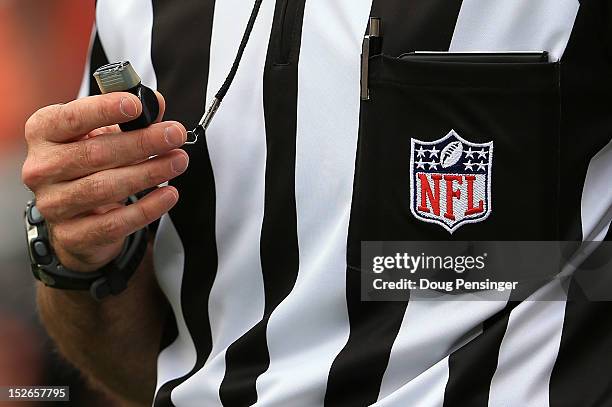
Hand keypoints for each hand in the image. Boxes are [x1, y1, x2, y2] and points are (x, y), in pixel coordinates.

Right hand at [22, 92, 188, 271]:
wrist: (77, 218)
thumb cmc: (89, 166)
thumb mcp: (104, 134)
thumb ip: (130, 117)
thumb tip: (155, 102)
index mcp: (44, 134)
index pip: (70, 118)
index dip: (103, 110)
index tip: (135, 105)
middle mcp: (42, 168)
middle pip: (95, 154)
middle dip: (141, 143)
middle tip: (173, 135)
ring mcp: (54, 204)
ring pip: (105, 188)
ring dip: (148, 173)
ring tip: (177, 161)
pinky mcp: (73, 235)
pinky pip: (115, 223)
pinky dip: (147, 208)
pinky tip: (168, 195)